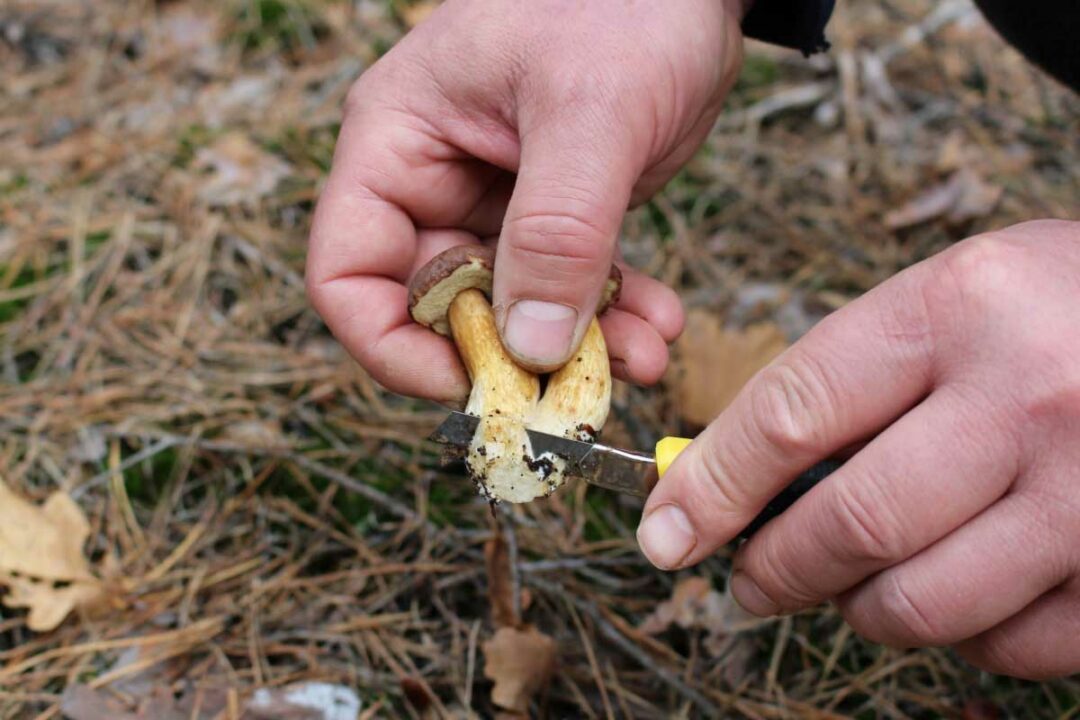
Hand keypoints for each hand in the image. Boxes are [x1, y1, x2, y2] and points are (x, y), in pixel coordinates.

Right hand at [306, 0, 746, 402]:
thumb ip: (557, 231)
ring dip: (577, 347)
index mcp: (400, 143)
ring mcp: (499, 202)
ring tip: (644, 354)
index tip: (469, 384)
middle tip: (577, 385)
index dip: (391, 345)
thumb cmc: (625, 2)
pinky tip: (659, 322)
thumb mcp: (589, 112)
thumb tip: (529, 347)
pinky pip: (570, 288)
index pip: (348, 272)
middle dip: (507, 357)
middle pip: (436, 308)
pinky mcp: (559, 215)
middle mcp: (437, 181)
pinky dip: (613, 315)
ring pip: (514, 311)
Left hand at [639, 220, 1079, 679]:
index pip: (794, 415)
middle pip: (851, 522)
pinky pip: (1010, 642)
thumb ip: (850, 381)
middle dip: (774, 567)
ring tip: (843, 589)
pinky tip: (946, 594)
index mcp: (958, 309)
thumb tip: (738, 477)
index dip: (713, 486)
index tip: (667, 531)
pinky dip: (956, 635)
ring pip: (924, 600)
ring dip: (857, 609)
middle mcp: (1029, 395)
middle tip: (750, 579)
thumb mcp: (949, 301)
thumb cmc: (1050, 310)